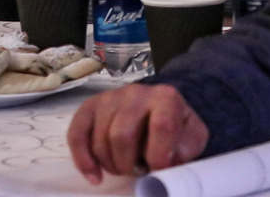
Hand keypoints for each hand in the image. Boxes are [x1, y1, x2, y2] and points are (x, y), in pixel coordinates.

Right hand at [67, 83, 208, 183]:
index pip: (160, 126)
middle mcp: (135, 92)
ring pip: (99, 140)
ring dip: (111, 165)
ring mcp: (109, 98)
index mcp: (165, 98)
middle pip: (121, 135)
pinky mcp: (90, 106)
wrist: (158, 109)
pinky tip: (94, 175)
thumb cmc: (176, 128)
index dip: (158, 155)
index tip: (158, 171)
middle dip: (128, 164)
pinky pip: (76, 134)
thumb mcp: (192, 138)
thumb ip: (184, 150)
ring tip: (124, 167)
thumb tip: (164, 163)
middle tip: (138, 171)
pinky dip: (83, 159)